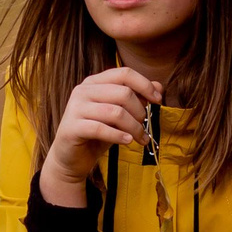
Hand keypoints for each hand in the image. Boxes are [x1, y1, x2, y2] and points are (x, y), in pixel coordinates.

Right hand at [38, 67, 163, 205]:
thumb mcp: (119, 115)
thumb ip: (136, 99)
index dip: (145, 85)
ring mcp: (75, 108)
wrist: (71, 158)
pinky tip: (127, 141)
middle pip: (123, 93)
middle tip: (144, 127)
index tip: (158, 100)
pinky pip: (101, 129)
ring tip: (140, 138)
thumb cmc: (97, 134)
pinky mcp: (72, 127)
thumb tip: (160, 86)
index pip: (124, 73)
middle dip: (140, 112)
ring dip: (134, 128)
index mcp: (94, 82)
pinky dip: (119, 136)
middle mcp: (83, 91)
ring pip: (116, 112)